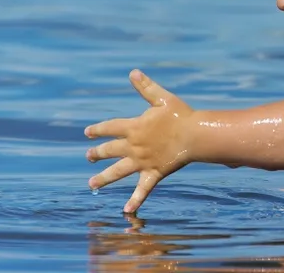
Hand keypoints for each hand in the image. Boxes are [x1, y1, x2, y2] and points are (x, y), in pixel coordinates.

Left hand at [85, 69, 193, 212]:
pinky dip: (135, 200)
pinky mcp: (154, 173)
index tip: (88, 132)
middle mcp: (134, 146)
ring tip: (91, 183)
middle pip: (110, 150)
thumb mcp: (162, 98)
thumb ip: (145, 87)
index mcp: (134, 127)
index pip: (110, 128)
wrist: (195, 135)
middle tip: (89, 157)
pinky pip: (142, 189)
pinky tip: (126, 210)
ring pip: (118, 171)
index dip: (98, 130)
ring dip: (103, 178)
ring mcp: (142, 161)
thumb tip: (132, 72)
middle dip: (97, 154)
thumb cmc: (180, 115)